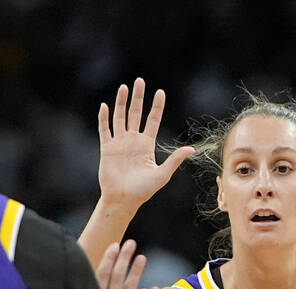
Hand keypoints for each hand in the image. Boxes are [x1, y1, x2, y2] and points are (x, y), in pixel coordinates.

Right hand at [97, 77, 193, 211]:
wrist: (123, 200)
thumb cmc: (143, 191)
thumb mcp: (162, 174)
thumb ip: (174, 160)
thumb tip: (191, 149)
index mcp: (146, 144)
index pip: (152, 120)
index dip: (156, 106)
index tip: (160, 92)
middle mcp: (133, 140)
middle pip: (135, 113)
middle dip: (138, 97)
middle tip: (139, 80)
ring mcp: (119, 143)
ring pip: (119, 117)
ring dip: (120, 102)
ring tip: (123, 87)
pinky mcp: (107, 149)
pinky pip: (104, 130)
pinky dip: (104, 118)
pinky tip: (105, 106)